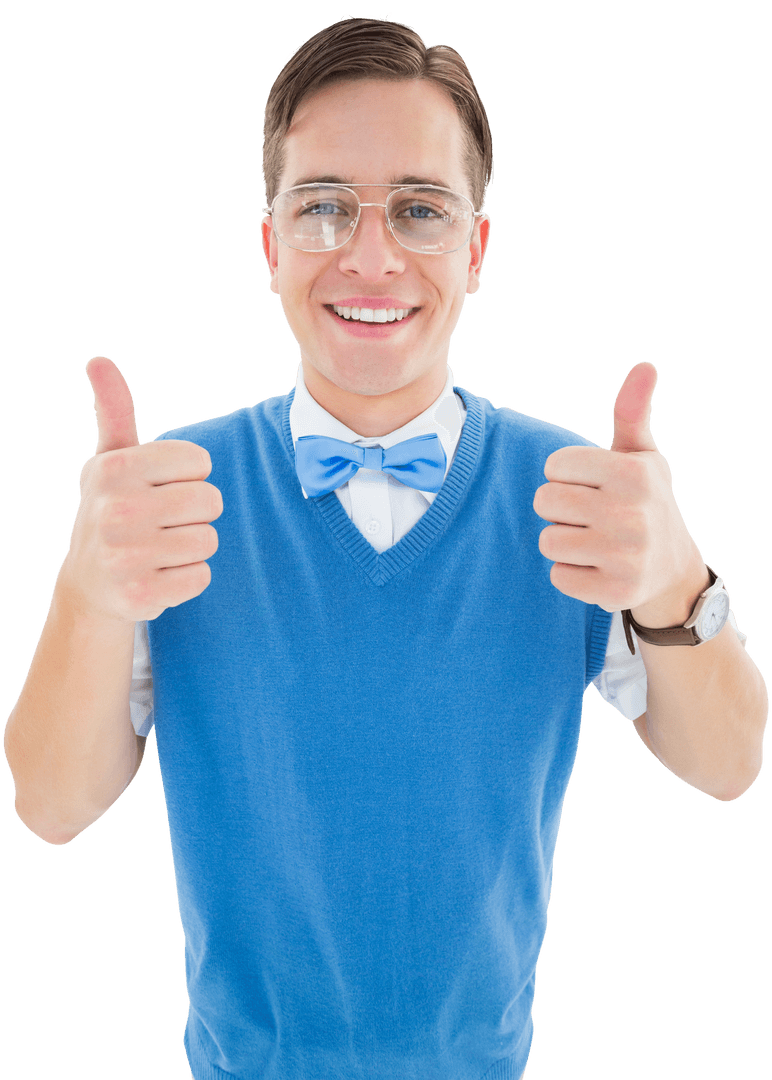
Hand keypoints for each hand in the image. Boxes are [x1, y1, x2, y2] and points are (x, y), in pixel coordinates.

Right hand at [59, 356, 222, 623]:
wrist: (91, 584)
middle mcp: (115, 511)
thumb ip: (114, 411)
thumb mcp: (109, 461)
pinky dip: (189, 577)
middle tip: (164, 522)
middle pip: (210, 500)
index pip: (199, 461)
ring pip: (209, 540)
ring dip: (194, 545)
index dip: (191, 475)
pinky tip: (161, 574)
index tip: (162, 487)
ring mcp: (127, 556)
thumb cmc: (112, 509)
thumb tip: (99, 361)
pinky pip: (202, 576)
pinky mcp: (142, 595)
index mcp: (113, 470)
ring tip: (162, 547)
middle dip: (196, 512)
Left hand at [532, 361, 705, 618]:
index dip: (565, 476)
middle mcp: (632, 513)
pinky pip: (558, 576)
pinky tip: (597, 567)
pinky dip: (571, 573)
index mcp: (633, 473)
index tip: (591, 485)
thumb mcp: (641, 455)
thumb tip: (643, 366)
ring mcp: (624, 555)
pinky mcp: (614, 591)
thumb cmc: (644, 501)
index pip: (555, 466)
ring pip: (547, 540)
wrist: (671, 568)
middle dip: (559, 509)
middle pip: (545, 501)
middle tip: (589, 516)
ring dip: (562, 542)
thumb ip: (631, 412)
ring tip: (592, 541)